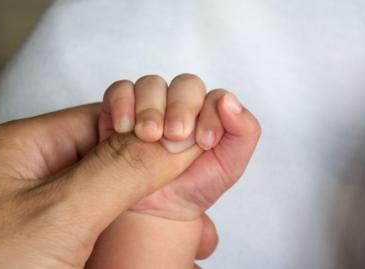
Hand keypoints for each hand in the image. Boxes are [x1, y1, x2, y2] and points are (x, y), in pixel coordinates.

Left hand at [0, 104, 201, 268]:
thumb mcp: (56, 213)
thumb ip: (118, 168)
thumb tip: (172, 140)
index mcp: (24, 148)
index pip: (105, 118)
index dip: (153, 128)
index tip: (192, 144)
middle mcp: (29, 177)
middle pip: (109, 158)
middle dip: (156, 175)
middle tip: (194, 198)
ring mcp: (34, 215)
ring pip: (108, 199)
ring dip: (146, 212)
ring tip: (189, 232)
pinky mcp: (42, 248)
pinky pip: (96, 230)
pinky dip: (127, 240)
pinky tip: (152, 250)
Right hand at [98, 73, 260, 219]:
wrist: (158, 211)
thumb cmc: (195, 186)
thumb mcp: (229, 165)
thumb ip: (243, 132)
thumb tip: (229, 100)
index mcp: (209, 114)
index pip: (214, 97)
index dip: (210, 115)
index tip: (204, 143)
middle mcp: (180, 104)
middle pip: (185, 85)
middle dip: (181, 108)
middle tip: (174, 136)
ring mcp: (150, 105)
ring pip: (152, 84)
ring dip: (151, 107)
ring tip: (148, 135)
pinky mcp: (121, 109)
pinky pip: (120, 90)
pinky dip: (122, 103)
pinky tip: (125, 127)